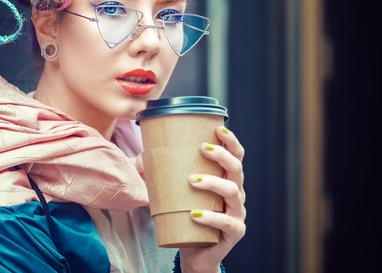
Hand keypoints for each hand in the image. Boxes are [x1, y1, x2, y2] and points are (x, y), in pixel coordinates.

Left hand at [179, 126, 246, 272]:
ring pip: (233, 192)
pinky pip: (226, 223)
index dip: (231, 142)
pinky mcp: (234, 233)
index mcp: (226, 180)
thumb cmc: (186, 217)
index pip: (236, 157)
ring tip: (192, 180)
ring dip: (213, 182)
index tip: (218, 129)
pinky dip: (211, 218)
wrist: (194, 251)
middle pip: (237, 169)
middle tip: (202, 149)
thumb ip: (167, 174)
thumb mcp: (179, 192)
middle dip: (222, 156)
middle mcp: (236, 194)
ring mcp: (237, 213)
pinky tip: (195, 215)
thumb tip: (144, 154)